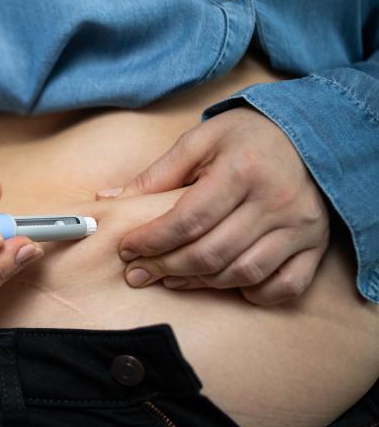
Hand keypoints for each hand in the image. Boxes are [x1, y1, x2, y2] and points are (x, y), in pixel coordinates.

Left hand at [97, 106, 329, 304]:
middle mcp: (275, 201)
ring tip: (171, 278)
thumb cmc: (246, 137)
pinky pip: (286, 285)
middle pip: (211, 253)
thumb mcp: (199, 141)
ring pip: (243, 273)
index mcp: (242, 170)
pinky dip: (255, 293)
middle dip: (166, 268)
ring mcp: (301, 226)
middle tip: (138, 273)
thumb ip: (157, 174)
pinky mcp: (317, 244)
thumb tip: (110, 200)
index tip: (126, 249)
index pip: (187, 220)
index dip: (152, 241)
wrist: (310, 133)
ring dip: (200, 283)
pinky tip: (226, 283)